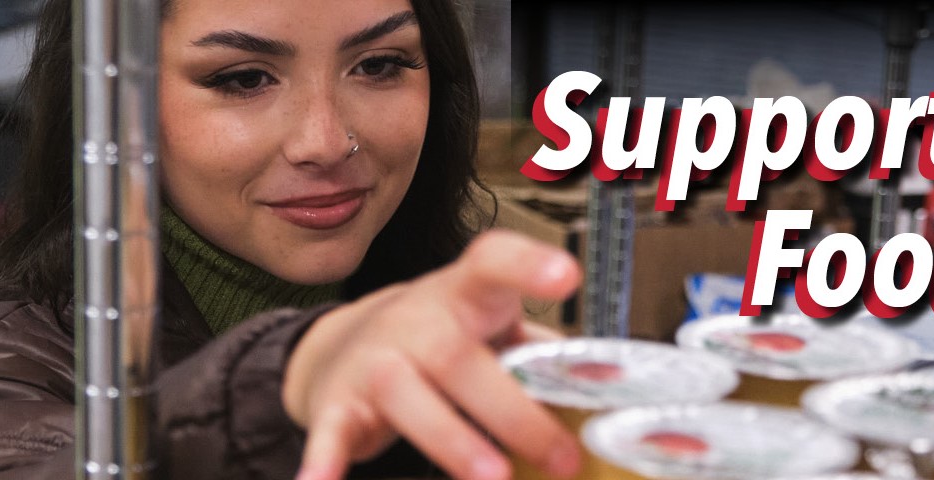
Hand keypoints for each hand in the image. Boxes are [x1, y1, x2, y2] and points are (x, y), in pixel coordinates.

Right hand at [283, 230, 583, 479]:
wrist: (341, 345)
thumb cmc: (441, 337)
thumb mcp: (488, 326)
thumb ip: (543, 351)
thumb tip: (606, 379)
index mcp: (463, 294)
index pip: (493, 264)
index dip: (528, 265)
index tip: (567, 275)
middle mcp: (416, 321)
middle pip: (460, 357)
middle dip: (512, 411)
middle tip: (560, 457)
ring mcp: (374, 361)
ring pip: (407, 395)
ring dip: (452, 440)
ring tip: (494, 477)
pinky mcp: (337, 403)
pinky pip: (332, 432)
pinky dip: (327, 460)